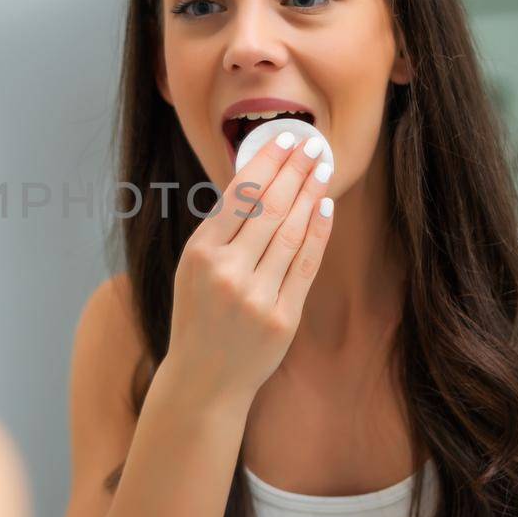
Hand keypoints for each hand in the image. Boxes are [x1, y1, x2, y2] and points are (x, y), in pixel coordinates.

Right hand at [161, 130, 334, 406]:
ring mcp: (257, 296)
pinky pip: (306, 264)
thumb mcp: (193, 268)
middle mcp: (227, 272)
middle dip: (295, 170)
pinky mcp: (283, 317)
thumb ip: (221, 230)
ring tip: (322, 168)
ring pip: (292, 232)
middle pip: (270, 207)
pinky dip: (318, 232)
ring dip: (310, 194)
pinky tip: (324, 206)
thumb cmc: (198, 315)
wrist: (204, 379)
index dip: (268, 162)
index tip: (286, 137)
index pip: (240, 195)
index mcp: (200, 254)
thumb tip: (258, 179)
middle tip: (313, 143)